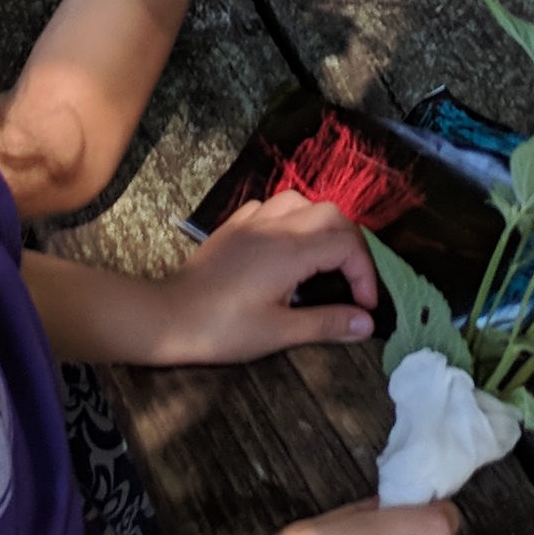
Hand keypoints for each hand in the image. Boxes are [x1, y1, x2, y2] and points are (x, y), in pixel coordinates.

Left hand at [149, 191, 380, 363]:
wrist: (167, 316)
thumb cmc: (222, 329)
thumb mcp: (278, 332)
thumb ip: (326, 323)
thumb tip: (366, 323)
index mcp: (291, 251)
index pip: (347, 246)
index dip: (365, 275)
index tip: (364, 307)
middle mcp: (275, 226)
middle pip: (331, 214)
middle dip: (351, 245)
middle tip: (353, 281)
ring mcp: (251, 222)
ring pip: (301, 202)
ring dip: (322, 225)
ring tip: (324, 259)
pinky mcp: (232, 227)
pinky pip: (270, 206)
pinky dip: (290, 219)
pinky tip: (285, 244)